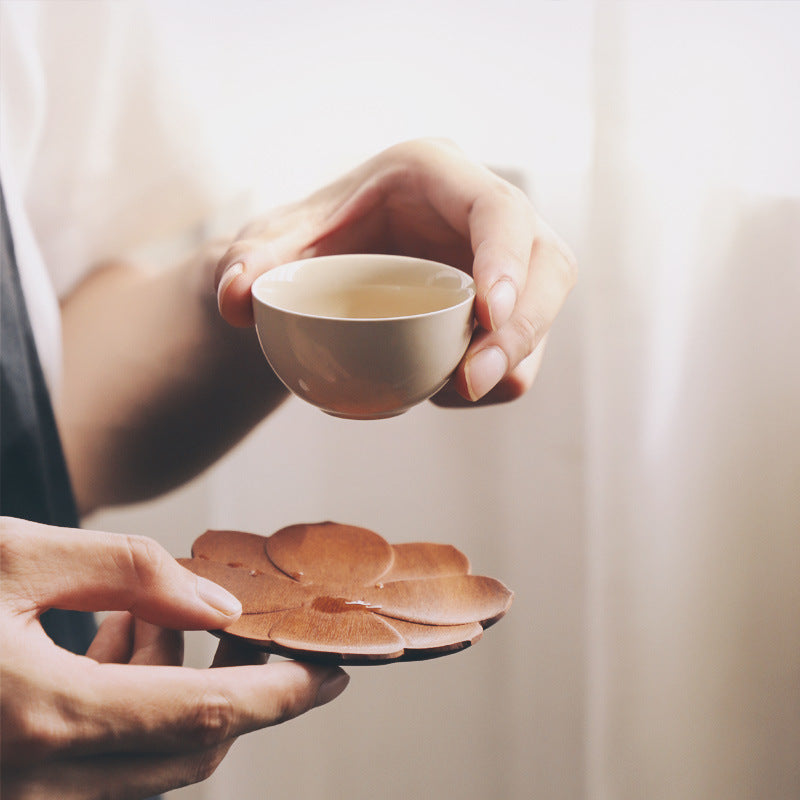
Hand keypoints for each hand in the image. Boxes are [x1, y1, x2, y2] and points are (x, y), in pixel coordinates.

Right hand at [0, 517, 347, 799]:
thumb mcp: (16, 557)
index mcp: (45, 717)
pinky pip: (101, 767)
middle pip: (190, 746)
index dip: (282, 693)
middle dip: (231, 681)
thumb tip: (215, 603)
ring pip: (147, 759)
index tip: (332, 670)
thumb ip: (128, 572)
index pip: (204, 715)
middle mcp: (35, 786)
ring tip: (141, 615)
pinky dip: (127, 707)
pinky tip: (108, 643)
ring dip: (171, 686)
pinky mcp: (14, 792)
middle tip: (233, 620)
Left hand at [215, 139, 575, 403]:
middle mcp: (481, 214)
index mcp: (436, 175)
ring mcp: (503, 260)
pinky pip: (527, 344)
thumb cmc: (310, 240)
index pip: (498, 209)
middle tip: (468, 382)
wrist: (328, 264)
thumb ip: (247, 261)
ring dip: (514, 360)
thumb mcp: (273, 244)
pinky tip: (447, 389)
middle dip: (522, 327)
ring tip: (451, 393)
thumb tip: (236, 300)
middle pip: (547, 264)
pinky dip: (499, 377)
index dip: (508, 259)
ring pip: (546, 309)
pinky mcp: (504, 302)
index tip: (486, 313)